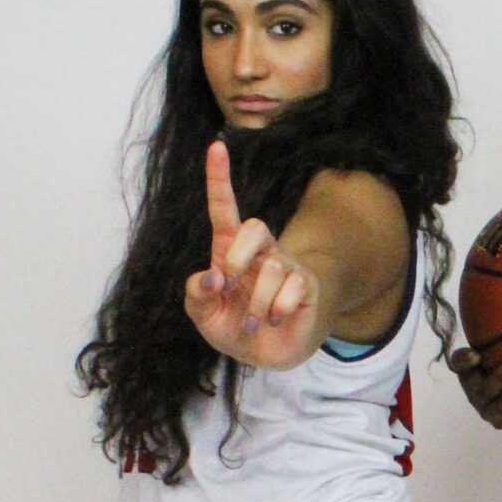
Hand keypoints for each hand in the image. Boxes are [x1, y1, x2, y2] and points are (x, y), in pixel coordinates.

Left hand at [185, 142, 319, 365]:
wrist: (267, 355)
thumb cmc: (235, 327)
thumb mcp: (204, 315)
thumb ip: (196, 294)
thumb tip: (211, 277)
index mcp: (229, 252)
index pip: (224, 209)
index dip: (219, 179)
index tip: (216, 147)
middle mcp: (259, 253)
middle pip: (255, 227)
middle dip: (238, 255)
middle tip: (229, 283)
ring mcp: (285, 266)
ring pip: (270, 269)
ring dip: (256, 304)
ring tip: (254, 322)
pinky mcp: (305, 285)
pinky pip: (291, 288)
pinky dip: (276, 311)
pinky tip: (275, 321)